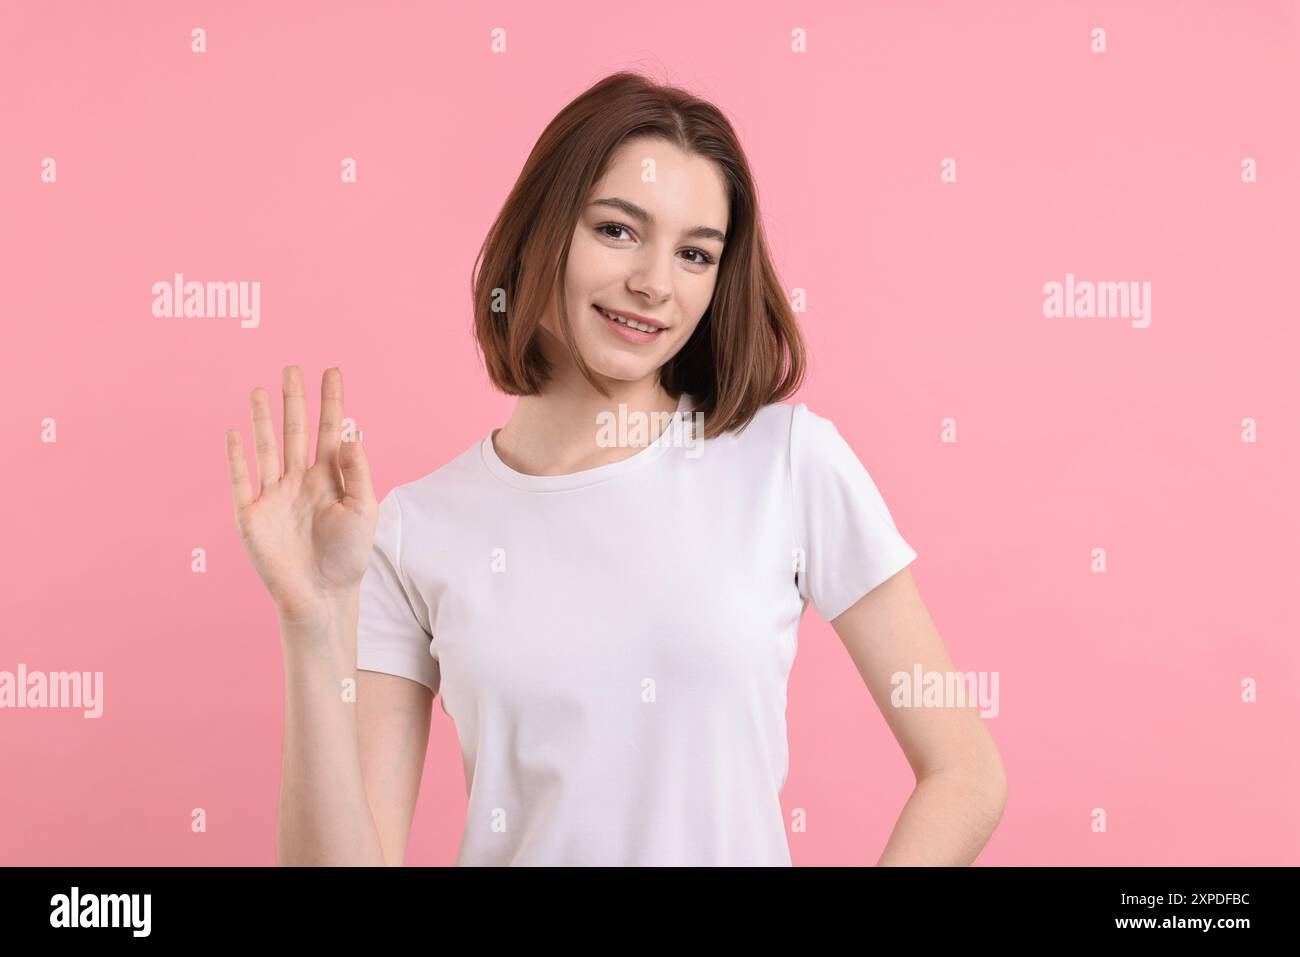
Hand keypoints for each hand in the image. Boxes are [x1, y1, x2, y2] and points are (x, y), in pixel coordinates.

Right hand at [225, 366, 377, 622]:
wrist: (322, 594)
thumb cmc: (348, 556)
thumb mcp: (363, 510)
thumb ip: (358, 473)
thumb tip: (352, 435)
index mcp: (329, 478)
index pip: (330, 430)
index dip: (331, 401)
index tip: (332, 371)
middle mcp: (300, 480)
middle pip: (295, 431)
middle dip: (295, 400)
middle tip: (292, 368)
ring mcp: (274, 495)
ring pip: (267, 447)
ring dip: (264, 419)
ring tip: (263, 390)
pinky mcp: (252, 514)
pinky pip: (242, 479)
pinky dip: (237, 456)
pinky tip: (235, 432)